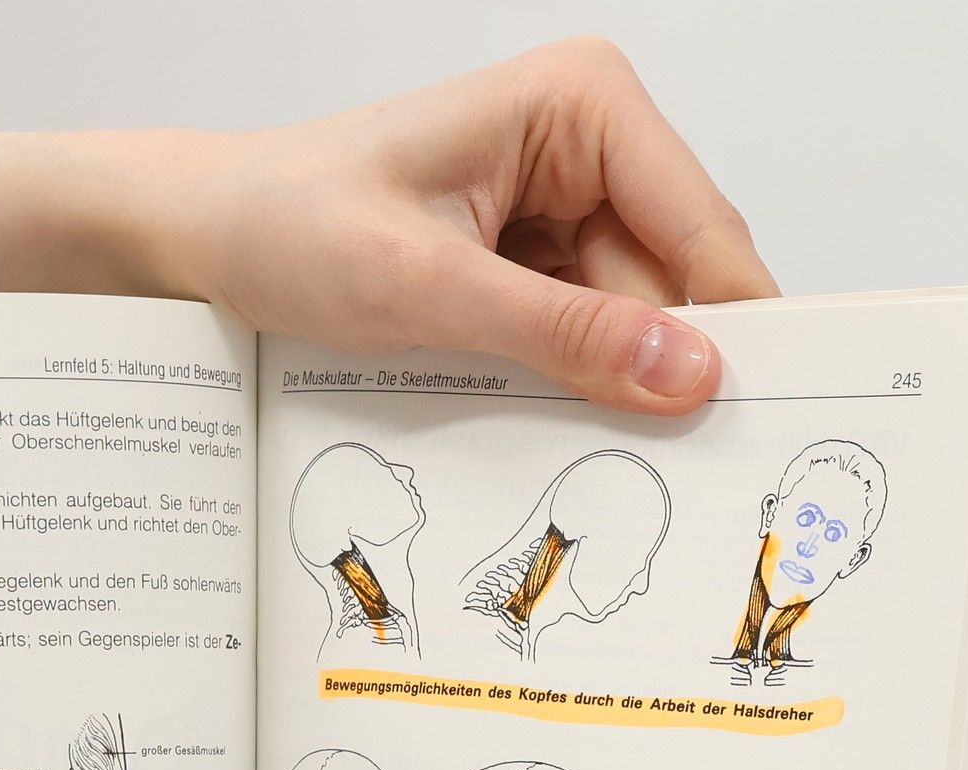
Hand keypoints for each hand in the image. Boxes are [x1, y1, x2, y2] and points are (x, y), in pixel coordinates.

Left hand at [165, 38, 776, 412]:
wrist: (204, 239)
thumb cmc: (288, 225)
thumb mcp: (428, 290)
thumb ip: (564, 334)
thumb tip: (688, 374)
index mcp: (582, 105)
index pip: (699, 227)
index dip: (732, 326)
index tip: (762, 419)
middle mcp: (587, 144)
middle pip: (672, 283)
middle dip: (657, 368)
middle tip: (661, 465)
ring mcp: (560, 207)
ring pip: (628, 322)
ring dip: (599, 385)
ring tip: (559, 435)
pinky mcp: (528, 263)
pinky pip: (579, 336)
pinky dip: (563, 384)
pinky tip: (531, 415)